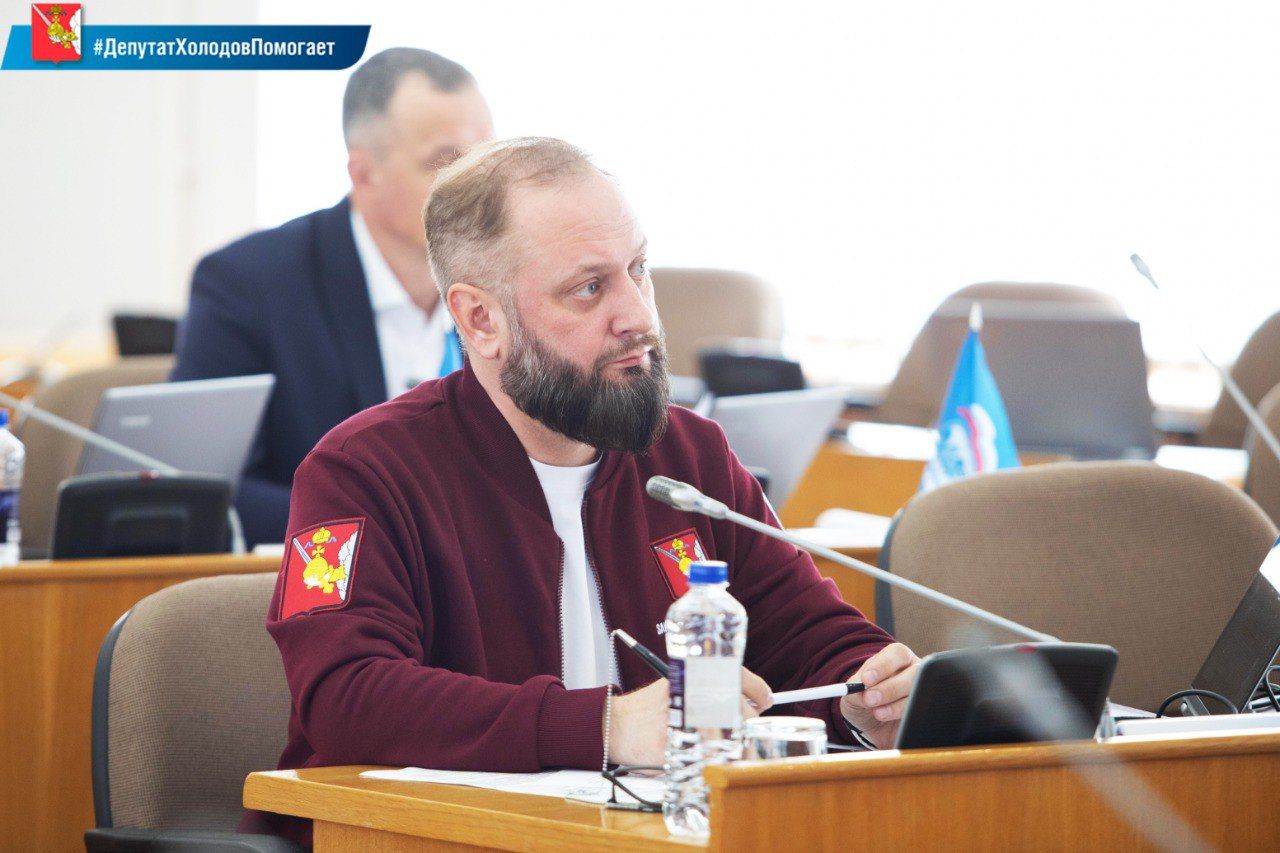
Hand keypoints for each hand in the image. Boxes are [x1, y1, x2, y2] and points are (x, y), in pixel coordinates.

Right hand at [606, 667, 772, 764]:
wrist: (617, 725)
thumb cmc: (647, 708)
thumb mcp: (676, 684)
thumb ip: (706, 687)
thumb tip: (745, 699)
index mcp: (694, 675)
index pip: (739, 676)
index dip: (757, 689)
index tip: (765, 698)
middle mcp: (694, 695)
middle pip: (741, 709)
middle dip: (748, 721)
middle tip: (747, 728)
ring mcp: (691, 721)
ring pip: (734, 735)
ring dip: (741, 744)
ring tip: (739, 749)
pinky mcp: (685, 747)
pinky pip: (717, 756)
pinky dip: (724, 760)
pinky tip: (722, 760)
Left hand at [840, 642, 920, 748]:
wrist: (873, 730)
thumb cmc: (863, 704)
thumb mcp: (853, 696)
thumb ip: (854, 691)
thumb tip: (860, 692)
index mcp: (897, 659)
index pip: (896, 653)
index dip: (883, 665)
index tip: (866, 680)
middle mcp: (914, 671)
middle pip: (913, 672)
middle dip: (890, 687)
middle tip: (870, 699)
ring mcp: (923, 691)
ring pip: (918, 693)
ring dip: (896, 705)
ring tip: (878, 713)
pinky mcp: (925, 711)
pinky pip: (922, 712)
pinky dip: (905, 718)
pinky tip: (892, 722)